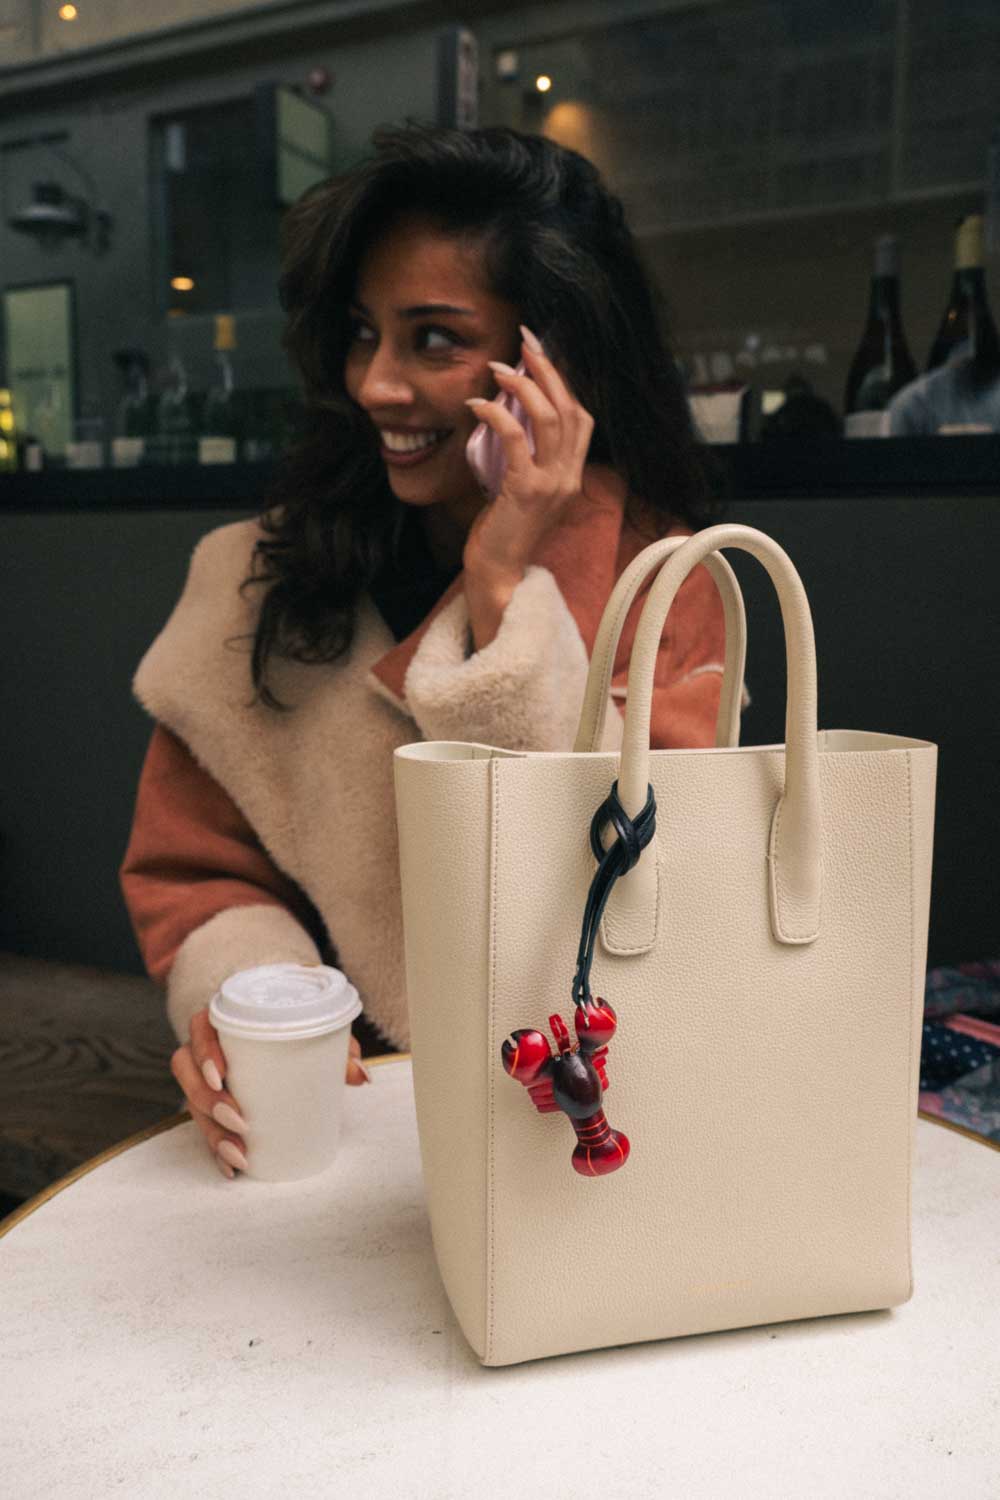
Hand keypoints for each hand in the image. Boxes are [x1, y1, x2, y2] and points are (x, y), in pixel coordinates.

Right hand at [171, 1007, 369, 1179]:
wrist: (279, 1034)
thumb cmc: (293, 1029)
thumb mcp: (315, 1032)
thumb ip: (338, 1047)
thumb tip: (362, 1075)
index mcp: (225, 1021)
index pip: (200, 1028)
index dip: (204, 1052)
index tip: (221, 1075)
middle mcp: (206, 1049)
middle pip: (186, 1071)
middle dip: (208, 1100)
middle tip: (239, 1120)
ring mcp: (204, 1078)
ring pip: (192, 1103)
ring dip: (212, 1132)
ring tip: (239, 1153)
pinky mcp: (209, 1105)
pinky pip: (203, 1127)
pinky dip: (216, 1150)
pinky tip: (230, 1169)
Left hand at [462, 325, 594, 583]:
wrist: (498, 573)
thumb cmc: (503, 533)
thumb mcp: (523, 489)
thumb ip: (526, 457)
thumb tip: (507, 415)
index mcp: (573, 476)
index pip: (580, 418)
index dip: (563, 382)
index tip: (540, 355)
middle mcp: (569, 477)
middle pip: (569, 409)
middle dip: (547, 369)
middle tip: (525, 341)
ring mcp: (552, 484)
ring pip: (549, 418)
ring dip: (522, 385)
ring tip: (498, 367)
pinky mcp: (526, 490)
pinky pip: (514, 438)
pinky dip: (496, 413)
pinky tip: (477, 403)